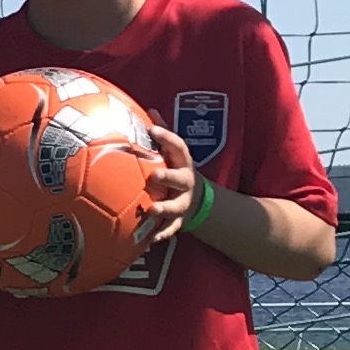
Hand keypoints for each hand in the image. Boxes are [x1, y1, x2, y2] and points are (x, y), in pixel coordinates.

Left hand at [136, 123, 200, 248]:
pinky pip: (171, 228)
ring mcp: (184, 201)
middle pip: (179, 178)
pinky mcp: (180, 219)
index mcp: (183, 162)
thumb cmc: (177, 170)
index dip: (167, 137)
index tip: (153, 130)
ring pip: (176, 206)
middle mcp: (186, 181)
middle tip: (154, 175)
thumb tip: (150, 110)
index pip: (178, 146)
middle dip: (168, 176)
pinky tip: (150, 239)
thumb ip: (164, 134)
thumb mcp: (174, 152)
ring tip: (151, 210)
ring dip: (164, 208)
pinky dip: (161, 233)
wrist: (199, 200)